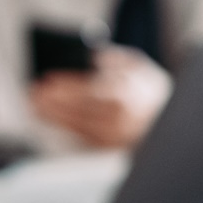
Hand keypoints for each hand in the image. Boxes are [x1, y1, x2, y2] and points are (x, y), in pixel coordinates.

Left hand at [28, 45, 171, 148]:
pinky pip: (80, 135)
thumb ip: (116, 59)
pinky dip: (63, 126)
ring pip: (75, 124)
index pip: (88, 88)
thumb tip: (93, 56)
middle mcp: (118, 116)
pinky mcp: (108, 146)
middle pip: (77, 108)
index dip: (65, 84)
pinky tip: (50, 117)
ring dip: (51, 114)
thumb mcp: (140, 67)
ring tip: (35, 105)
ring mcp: (113, 134)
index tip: (47, 79)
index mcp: (125, 93)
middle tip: (34, 93)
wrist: (168, 123)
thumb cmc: (151, 92)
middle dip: (52, 100)